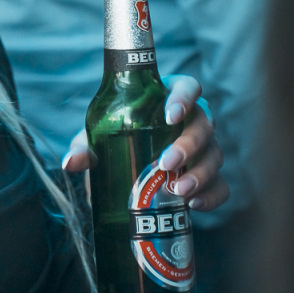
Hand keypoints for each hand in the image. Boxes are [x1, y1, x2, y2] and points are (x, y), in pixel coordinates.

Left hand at [62, 74, 228, 212]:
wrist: (123, 174)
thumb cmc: (114, 141)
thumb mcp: (97, 139)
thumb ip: (86, 146)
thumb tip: (71, 162)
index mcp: (168, 100)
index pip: (188, 87)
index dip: (184, 98)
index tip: (169, 115)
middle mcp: (192, 122)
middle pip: (205, 124)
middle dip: (188, 144)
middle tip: (165, 163)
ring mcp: (204, 150)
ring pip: (215, 156)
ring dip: (200, 174)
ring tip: (177, 191)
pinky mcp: (209, 178)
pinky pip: (222, 186)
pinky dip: (212, 196)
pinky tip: (194, 205)